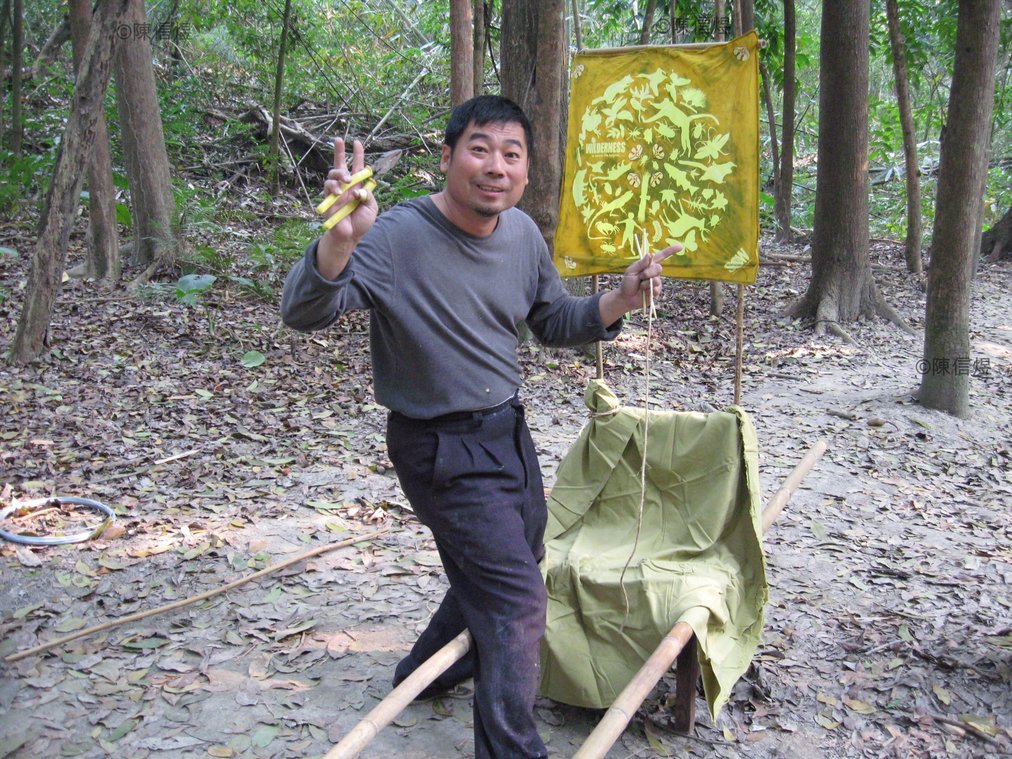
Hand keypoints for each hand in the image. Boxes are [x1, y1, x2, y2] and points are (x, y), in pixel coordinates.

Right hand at [317, 138, 377, 278]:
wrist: (351, 236)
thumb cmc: (362, 222)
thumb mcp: (372, 207)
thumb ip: (368, 195)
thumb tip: (358, 189)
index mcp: (358, 186)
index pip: (357, 167)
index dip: (358, 155)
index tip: (357, 142)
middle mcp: (346, 186)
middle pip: (341, 165)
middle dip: (339, 151)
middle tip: (338, 140)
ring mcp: (337, 191)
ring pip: (333, 174)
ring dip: (339, 174)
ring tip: (346, 180)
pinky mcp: (328, 198)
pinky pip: (328, 186)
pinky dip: (334, 186)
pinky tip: (339, 193)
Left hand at [598, 243, 681, 325]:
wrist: (626, 298)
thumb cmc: (627, 283)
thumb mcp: (631, 271)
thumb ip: (640, 263)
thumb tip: (650, 254)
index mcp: (648, 265)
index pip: (661, 256)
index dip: (671, 251)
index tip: (681, 247)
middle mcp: (654, 272)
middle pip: (658, 268)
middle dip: (649, 272)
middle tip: (641, 276)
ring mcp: (656, 282)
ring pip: (657, 279)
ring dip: (646, 282)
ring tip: (640, 286)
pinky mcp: (656, 291)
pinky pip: (656, 289)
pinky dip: (648, 290)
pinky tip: (644, 291)